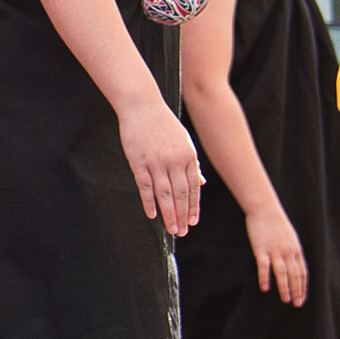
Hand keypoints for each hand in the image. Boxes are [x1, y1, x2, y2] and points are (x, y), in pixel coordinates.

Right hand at [118, 97, 202, 237]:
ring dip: (168, 214)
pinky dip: (149, 202)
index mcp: (188, 156)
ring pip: (165, 194)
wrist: (143, 106)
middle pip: (180, 194)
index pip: (193, 187)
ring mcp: (156, 162)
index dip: (193, 206)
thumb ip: (192, 163)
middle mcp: (174, 161)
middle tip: (183, 232)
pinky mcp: (139, 162)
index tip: (193, 221)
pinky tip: (152, 214)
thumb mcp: (184, 142)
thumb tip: (200, 181)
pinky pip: (145, 186)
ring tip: (171, 229)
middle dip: (182, 215)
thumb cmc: (163, 124)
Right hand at [246, 202, 310, 306]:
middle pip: (295, 275)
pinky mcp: (261, 249)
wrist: (265, 209)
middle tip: (296, 304)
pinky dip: (265, 278)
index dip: (303, 286)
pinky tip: (265, 288)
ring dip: (285, 287)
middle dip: (297, 291)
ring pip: (282, 273)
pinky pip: (264, 266)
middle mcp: (288, 252)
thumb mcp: (290, 237)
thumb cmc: (276, 223)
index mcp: (296, 250)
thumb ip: (292, 251)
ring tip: (285, 300)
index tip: (302, 298)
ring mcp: (275, 251)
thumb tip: (294, 264)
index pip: (302, 272)